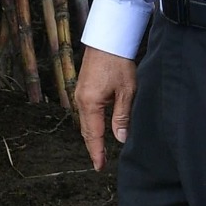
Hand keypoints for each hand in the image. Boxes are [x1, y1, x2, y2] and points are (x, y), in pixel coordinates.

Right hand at [74, 46, 136, 170]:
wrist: (108, 38)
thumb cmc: (118, 62)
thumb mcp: (126, 92)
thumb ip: (121, 117)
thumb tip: (120, 139)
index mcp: (90, 103)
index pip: (94, 135)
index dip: (97, 153)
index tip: (99, 167)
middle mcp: (81, 99)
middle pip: (86, 130)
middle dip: (93, 147)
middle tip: (100, 163)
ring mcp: (79, 92)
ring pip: (85, 121)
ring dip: (91, 135)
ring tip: (99, 149)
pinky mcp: (82, 86)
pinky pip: (85, 111)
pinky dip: (90, 123)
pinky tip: (97, 127)